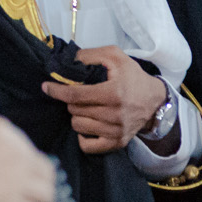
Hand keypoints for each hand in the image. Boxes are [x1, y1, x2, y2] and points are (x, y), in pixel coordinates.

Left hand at [40, 45, 170, 153]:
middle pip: (74, 110)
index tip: (47, 87)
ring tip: (87, 108)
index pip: (75, 95)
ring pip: (78, 126)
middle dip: (72, 101)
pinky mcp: (117, 142)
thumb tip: (67, 61)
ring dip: (78, 115)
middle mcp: (115, 114)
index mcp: (113, 93)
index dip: (57, 91)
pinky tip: (89, 125)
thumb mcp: (115, 57)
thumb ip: (90, 55)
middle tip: (81, 95)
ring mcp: (116, 131)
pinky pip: (88, 146)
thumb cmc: (133, 77)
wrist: (155, 100)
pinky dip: (83, 136)